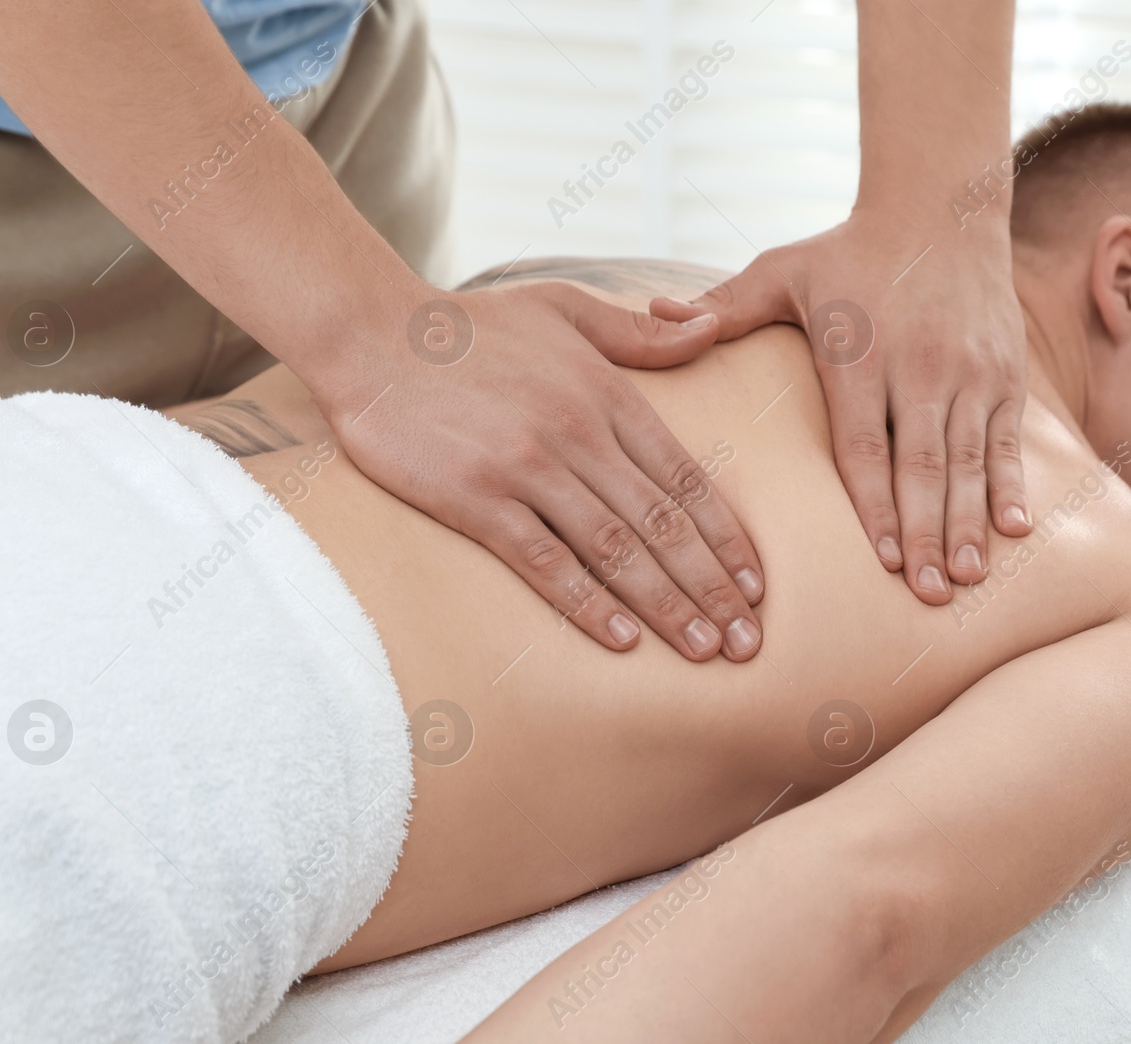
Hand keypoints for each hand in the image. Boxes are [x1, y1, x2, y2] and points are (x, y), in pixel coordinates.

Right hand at [320, 281, 765, 660]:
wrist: (372, 334)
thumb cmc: (470, 325)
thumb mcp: (563, 307)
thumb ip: (640, 331)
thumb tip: (707, 324)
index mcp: (606, 394)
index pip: (685, 478)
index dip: (727, 537)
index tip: (758, 585)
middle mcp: (577, 433)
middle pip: (662, 523)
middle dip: (712, 587)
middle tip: (746, 642)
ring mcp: (526, 467)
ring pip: (614, 548)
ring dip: (665, 604)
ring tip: (702, 650)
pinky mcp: (475, 497)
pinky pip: (543, 561)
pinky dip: (586, 602)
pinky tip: (621, 638)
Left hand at [652, 212, 1030, 603]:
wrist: (940, 205)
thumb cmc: (848, 250)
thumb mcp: (781, 271)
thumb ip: (722, 305)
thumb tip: (652, 313)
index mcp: (862, 351)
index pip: (866, 442)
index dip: (874, 504)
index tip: (880, 559)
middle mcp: (921, 365)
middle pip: (922, 463)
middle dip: (925, 532)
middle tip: (925, 593)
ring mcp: (970, 371)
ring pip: (969, 459)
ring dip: (968, 523)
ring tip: (963, 579)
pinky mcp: (1005, 373)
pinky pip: (1007, 440)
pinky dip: (1013, 486)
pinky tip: (1014, 533)